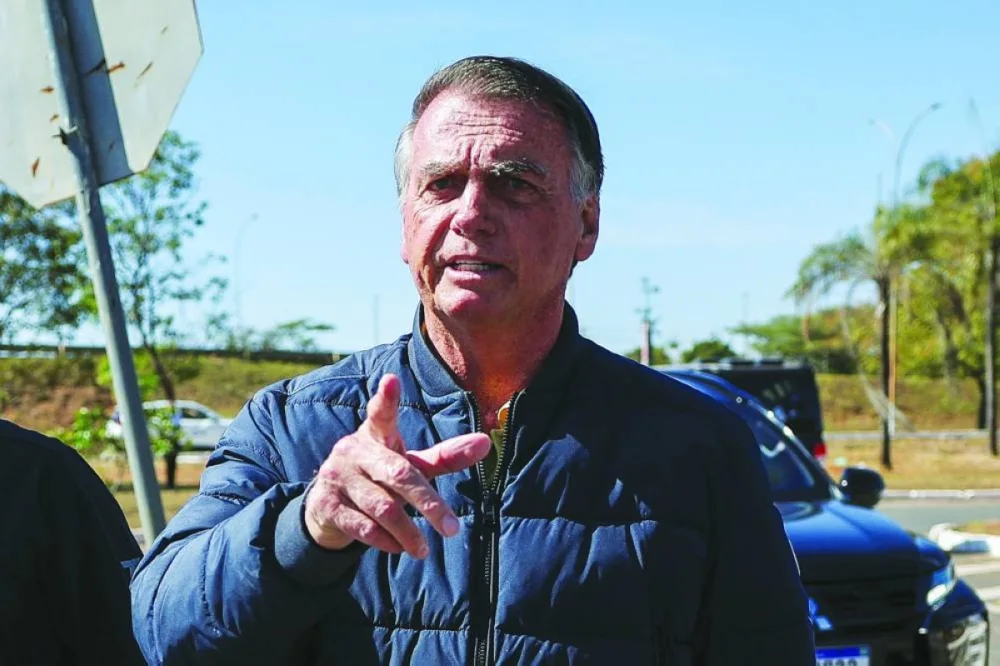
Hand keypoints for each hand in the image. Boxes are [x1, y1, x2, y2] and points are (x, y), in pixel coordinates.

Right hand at [304, 373, 490, 557]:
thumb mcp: (409, 463)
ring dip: (407, 532)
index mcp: (376, 434)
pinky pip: (361, 527)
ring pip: (381, 507)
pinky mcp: (326, 505)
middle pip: (399, 474)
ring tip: (425, 550)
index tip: (391, 380)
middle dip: (428, 503)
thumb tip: (485, 443)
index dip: (386, 399)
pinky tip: (399, 548)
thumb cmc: (380, 477)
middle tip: (452, 530)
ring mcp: (338, 477)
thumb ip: (445, 456)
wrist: (326, 506)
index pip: (380, 414)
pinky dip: (384, 541)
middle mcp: (354, 451)